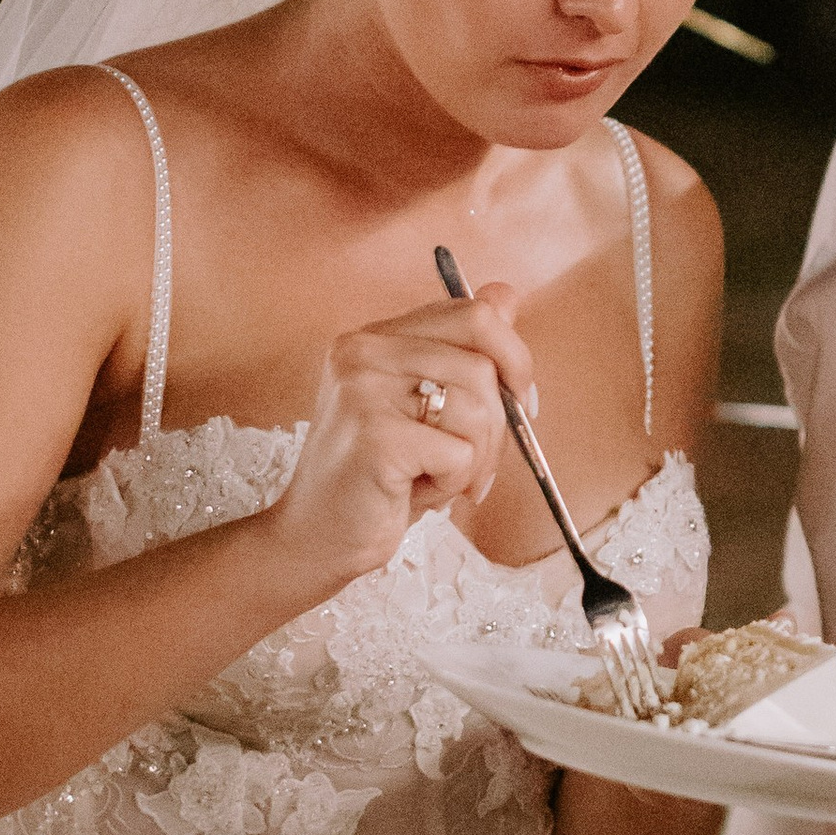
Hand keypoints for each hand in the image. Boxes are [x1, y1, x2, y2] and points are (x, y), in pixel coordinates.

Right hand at [258, 283, 534, 599]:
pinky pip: (460, 452)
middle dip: (501, 420)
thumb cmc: (378, 480)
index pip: (472, 315)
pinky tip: (415, 492)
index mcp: (373, 337)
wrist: (316, 540)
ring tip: (436, 479)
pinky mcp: (374, 435)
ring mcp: (362, 389)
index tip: (519, 400)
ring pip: (478, 408)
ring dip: (475, 460)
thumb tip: (506, 294)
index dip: (513, 358)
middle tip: (480, 460)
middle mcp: (361, 350)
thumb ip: (461, 351)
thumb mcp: (425, 408)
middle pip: (482, 361)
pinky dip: (454, 482)